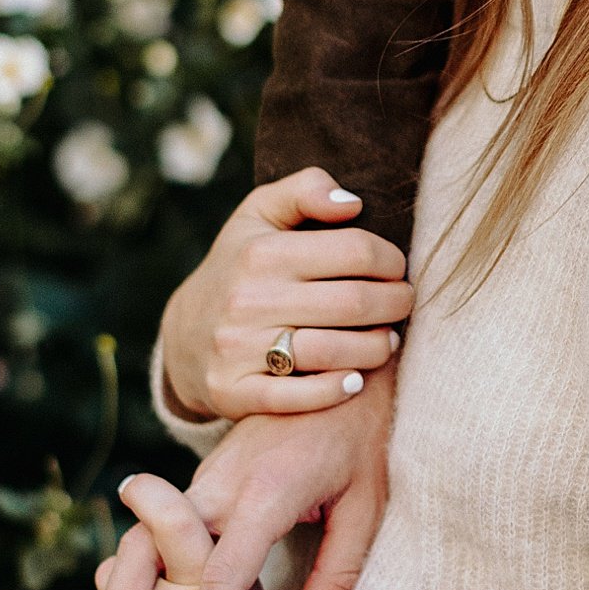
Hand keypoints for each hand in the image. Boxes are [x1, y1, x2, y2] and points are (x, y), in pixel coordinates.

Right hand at [93, 359, 395, 589]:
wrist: (339, 364)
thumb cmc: (361, 435)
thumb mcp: (368, 503)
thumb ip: (339, 573)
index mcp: (266, 491)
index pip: (225, 576)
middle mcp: (221, 483)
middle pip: (149, 551)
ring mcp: (204, 479)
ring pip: (139, 538)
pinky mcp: (202, 480)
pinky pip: (155, 531)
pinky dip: (135, 572)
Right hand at [159, 166, 413, 421]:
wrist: (184, 335)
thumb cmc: (241, 266)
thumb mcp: (261, 214)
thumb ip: (305, 190)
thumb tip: (352, 202)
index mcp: (261, 252)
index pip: (356, 251)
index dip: (391, 261)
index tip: (397, 269)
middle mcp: (247, 300)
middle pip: (354, 303)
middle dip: (395, 304)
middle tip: (404, 304)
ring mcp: (237, 349)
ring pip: (333, 352)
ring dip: (376, 349)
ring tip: (388, 340)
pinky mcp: (234, 392)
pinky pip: (299, 398)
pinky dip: (336, 391)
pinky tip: (356, 380)